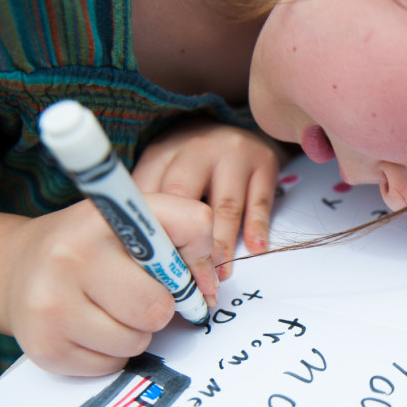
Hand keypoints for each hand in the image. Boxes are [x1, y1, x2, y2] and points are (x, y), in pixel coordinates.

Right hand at [1, 195, 219, 375]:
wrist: (17, 269)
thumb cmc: (91, 246)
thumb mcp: (133, 222)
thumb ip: (185, 236)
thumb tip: (208, 288)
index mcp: (103, 215)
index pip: (188, 225)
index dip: (196, 258)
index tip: (182, 268)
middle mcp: (70, 256)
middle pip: (157, 308)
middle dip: (158, 309)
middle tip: (137, 296)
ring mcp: (51, 304)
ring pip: (135, 342)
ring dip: (134, 333)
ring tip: (108, 310)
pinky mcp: (45, 347)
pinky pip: (112, 365)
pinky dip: (110, 353)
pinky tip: (89, 328)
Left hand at [132, 119, 282, 279]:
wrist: (239, 129)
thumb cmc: (194, 161)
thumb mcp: (164, 169)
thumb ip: (152, 202)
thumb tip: (142, 250)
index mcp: (164, 151)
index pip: (151, 193)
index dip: (152, 232)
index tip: (154, 266)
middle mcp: (197, 148)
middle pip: (185, 198)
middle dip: (185, 242)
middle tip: (186, 277)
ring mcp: (233, 154)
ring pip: (225, 205)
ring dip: (222, 244)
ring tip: (220, 273)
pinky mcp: (264, 162)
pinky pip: (260, 201)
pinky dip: (257, 227)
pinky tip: (255, 249)